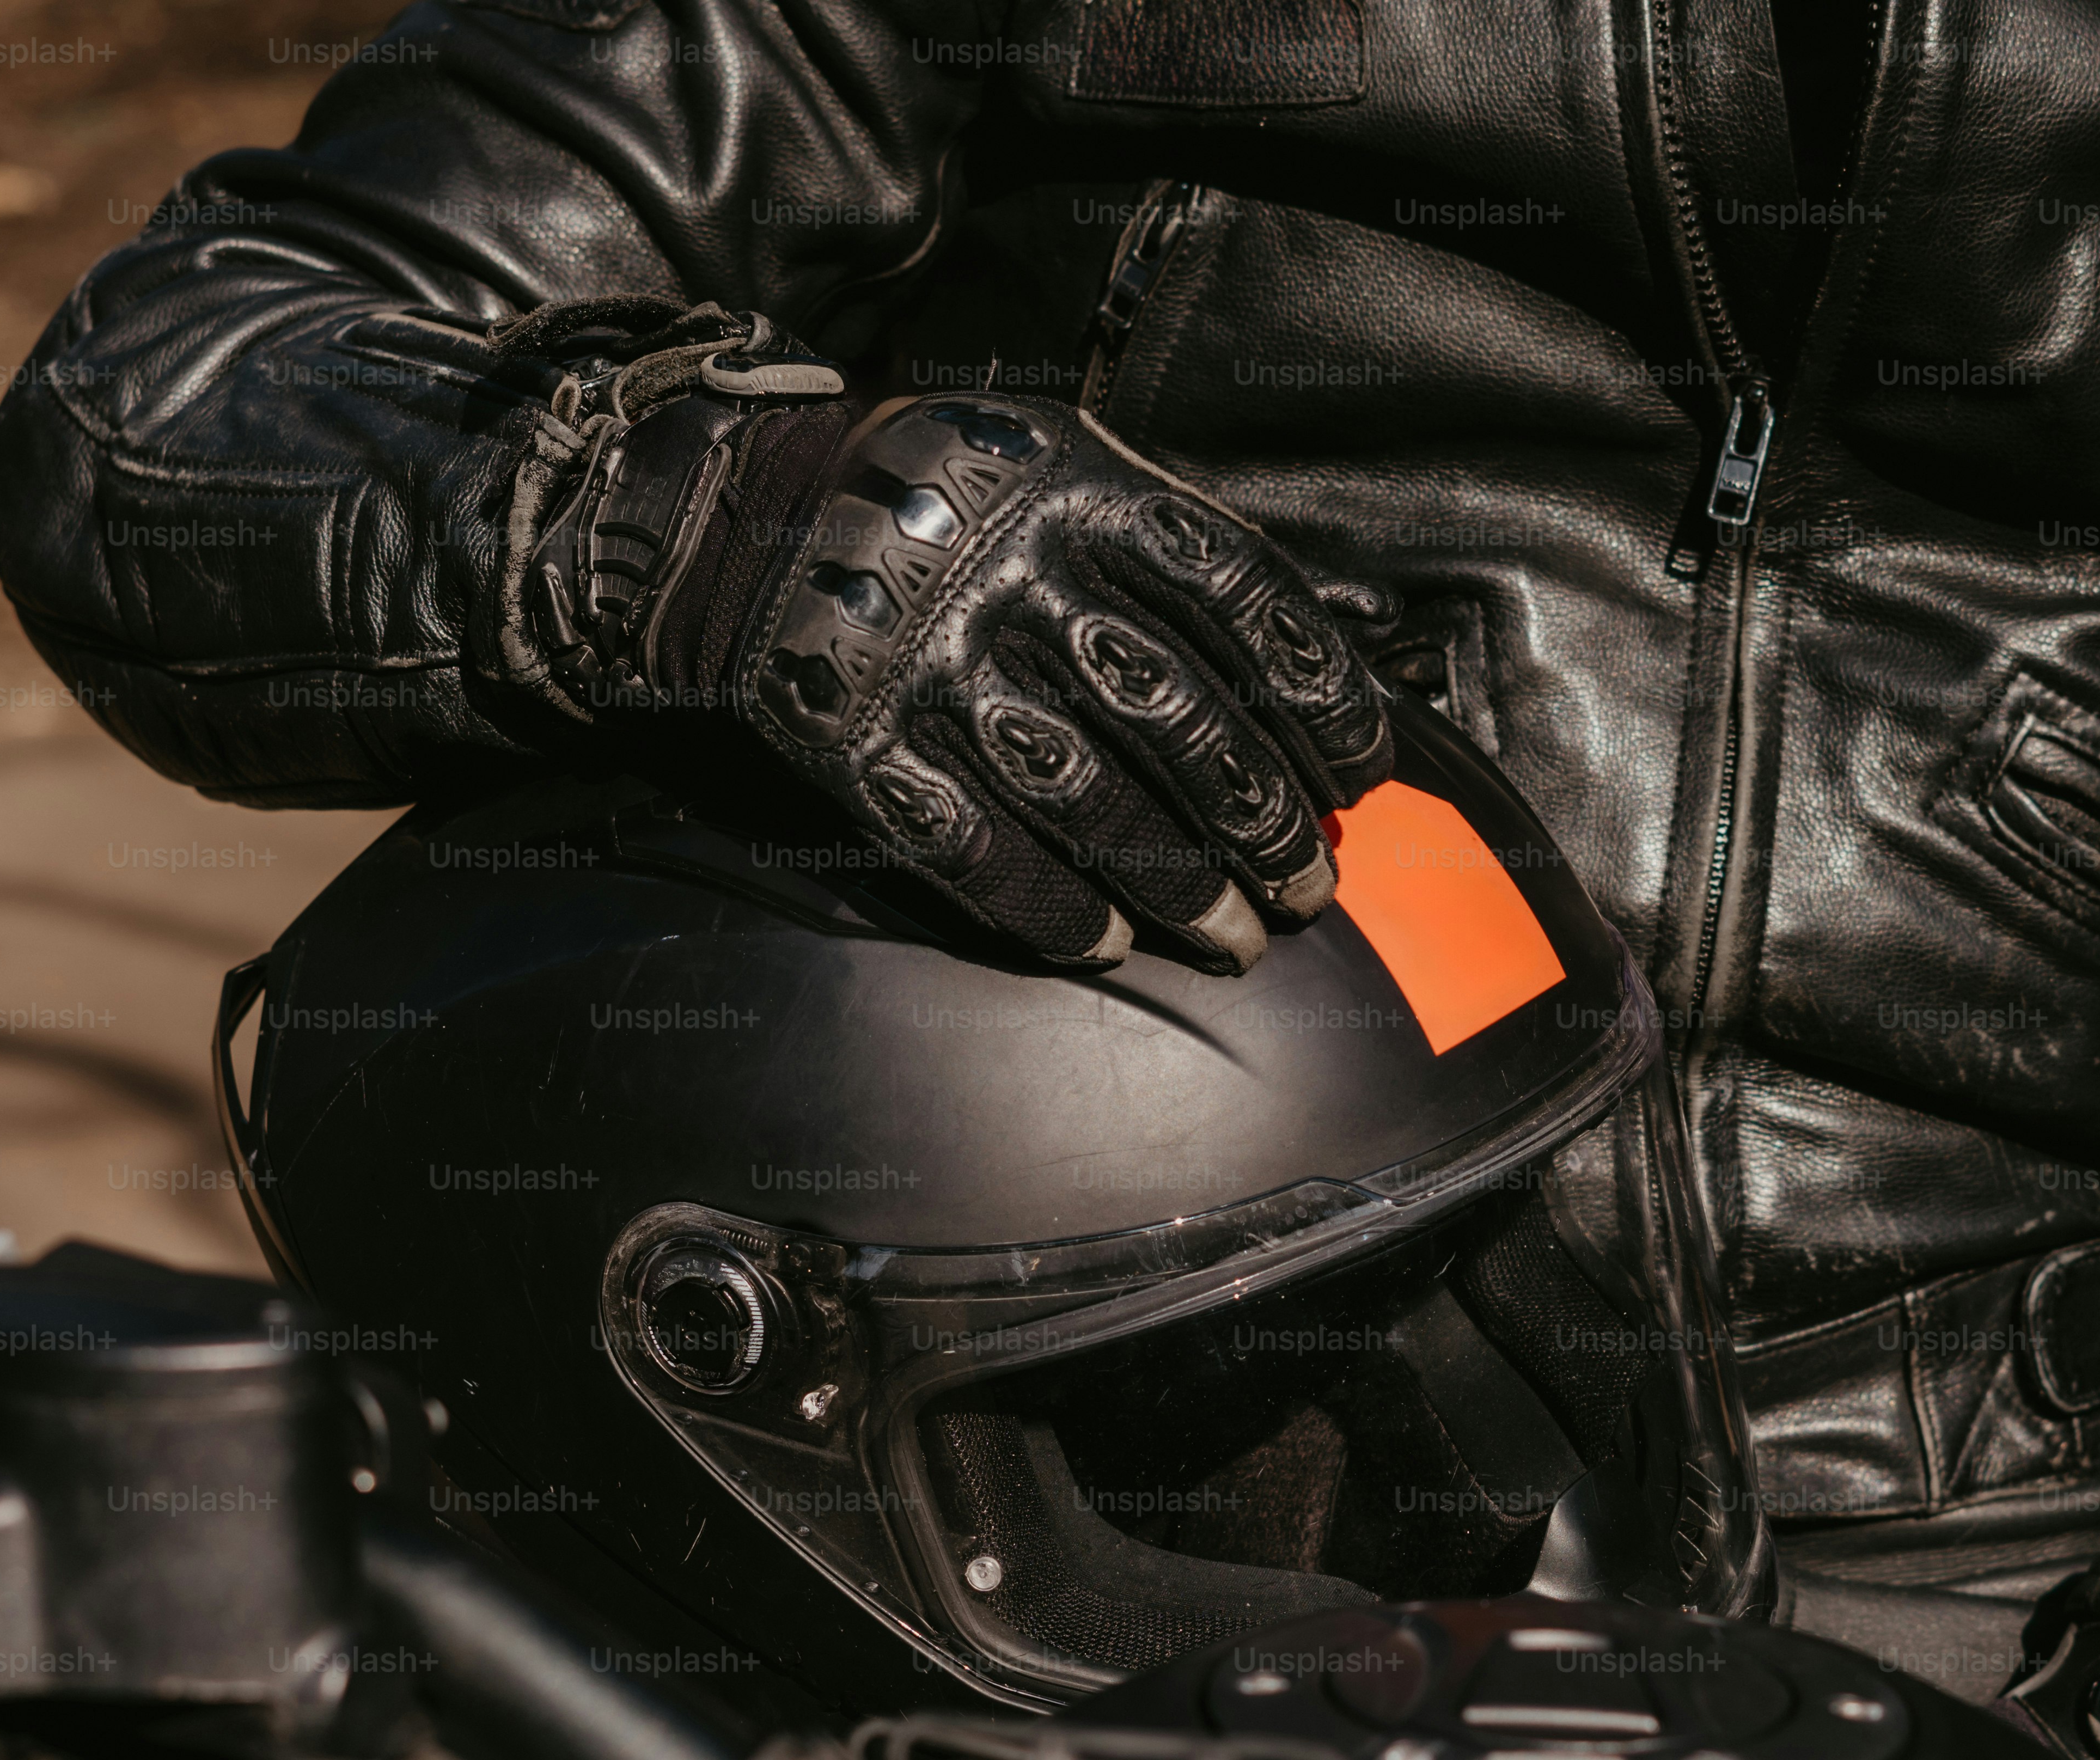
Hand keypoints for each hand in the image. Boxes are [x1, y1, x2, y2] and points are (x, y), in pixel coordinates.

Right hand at [523, 349, 1396, 972]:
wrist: (740, 512)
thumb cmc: (944, 503)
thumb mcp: (1063, 469)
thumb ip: (1173, 551)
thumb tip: (1324, 655)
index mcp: (1084, 493)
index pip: (1244, 602)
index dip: (1318, 697)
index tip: (1359, 774)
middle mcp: (1015, 574)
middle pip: (1178, 717)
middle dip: (1263, 820)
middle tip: (1311, 885)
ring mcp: (933, 662)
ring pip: (1090, 797)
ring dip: (1181, 884)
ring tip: (1241, 938)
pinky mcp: (858, 739)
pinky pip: (974, 847)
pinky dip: (1051, 909)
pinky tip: (1113, 950)